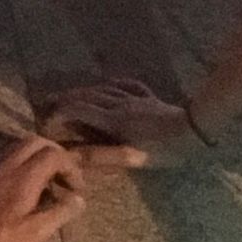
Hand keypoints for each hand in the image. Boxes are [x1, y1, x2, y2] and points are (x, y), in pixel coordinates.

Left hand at [0, 135, 85, 241]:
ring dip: (38, 156)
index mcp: (25, 176)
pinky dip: (22, 162)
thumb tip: (79, 200)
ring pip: (19, 146)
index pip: (55, 154)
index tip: (76, 188)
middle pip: (37, 141)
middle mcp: (8, 164)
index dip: (71, 167)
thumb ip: (59, 213)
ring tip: (45, 181)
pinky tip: (23, 186)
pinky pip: (6, 156)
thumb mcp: (34, 233)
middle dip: (56, 154)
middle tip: (63, 176)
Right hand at [39, 77, 199, 167]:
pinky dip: (111, 84)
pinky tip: (108, 84)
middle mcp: (119, 104)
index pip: (77, 110)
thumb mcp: (131, 158)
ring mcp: (135, 98)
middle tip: (47, 103)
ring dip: (83, 91)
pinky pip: (126, 85)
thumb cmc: (163, 150)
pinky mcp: (149, 97)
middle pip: (87, 96)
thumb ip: (101, 156)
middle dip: (64, 99)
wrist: (194, 130)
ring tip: (70, 95)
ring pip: (103, 89)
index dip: (58, 114)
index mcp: (113, 120)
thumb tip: (73, 154)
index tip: (46, 121)